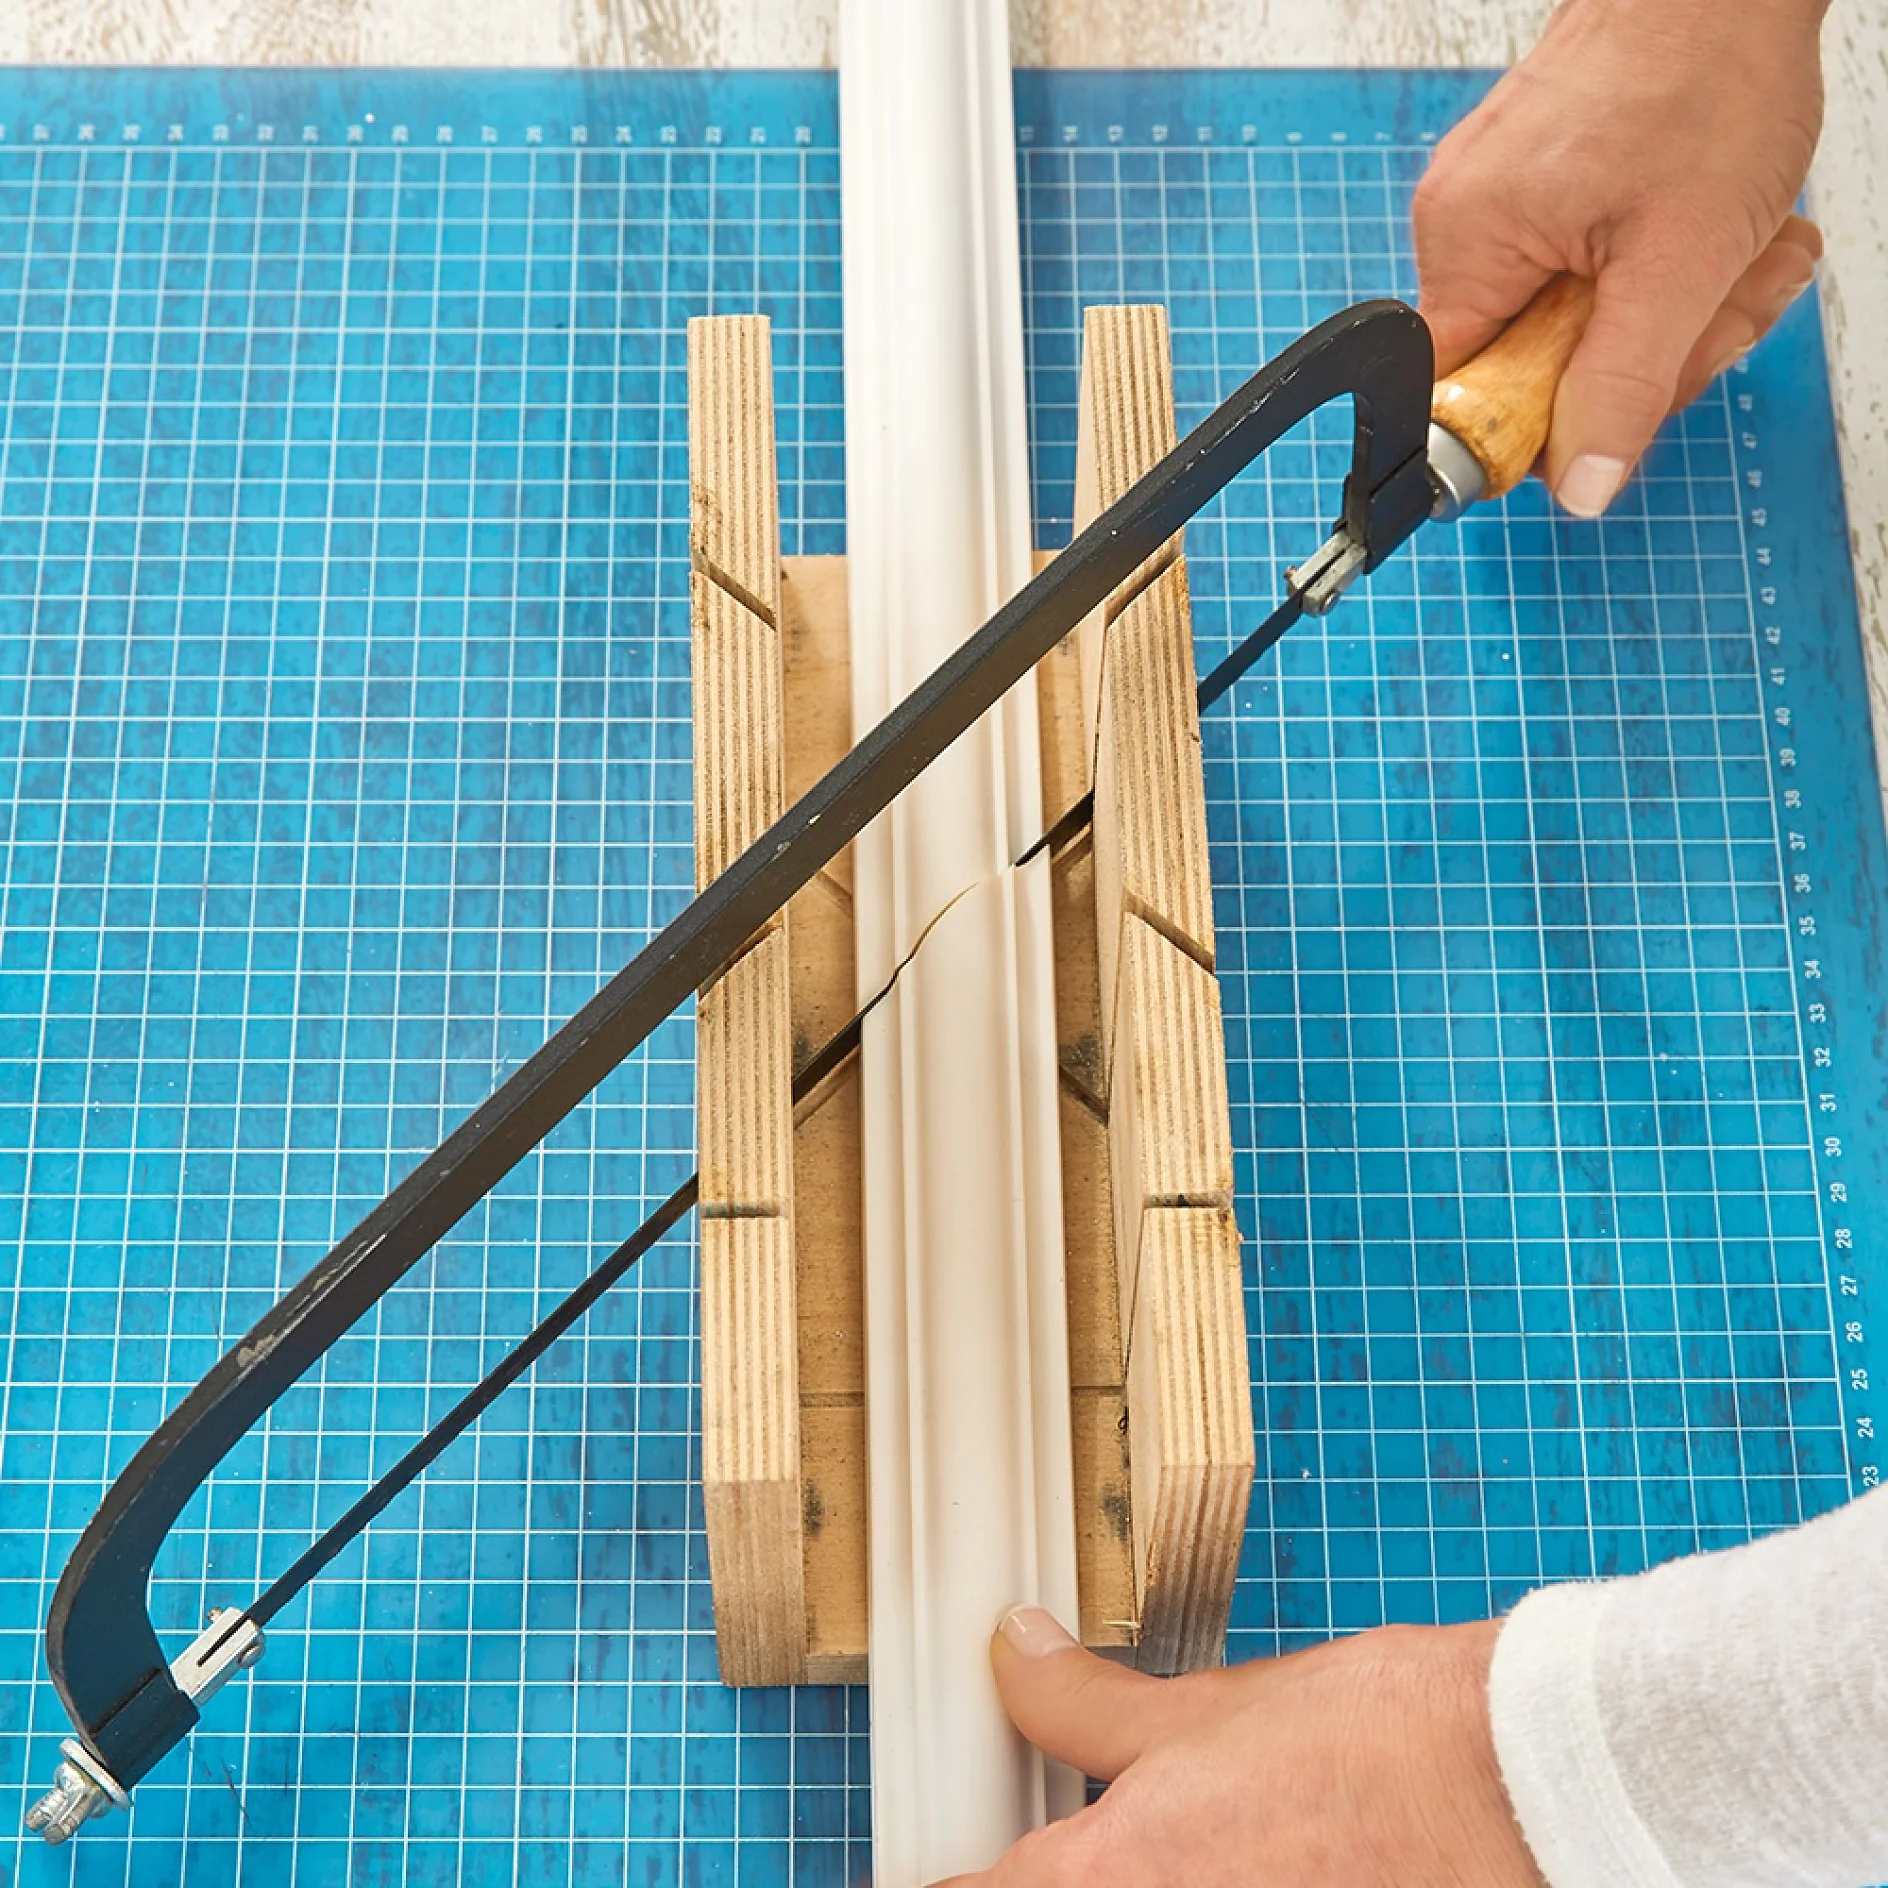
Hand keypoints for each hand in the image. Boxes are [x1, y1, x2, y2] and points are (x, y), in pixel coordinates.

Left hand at [927, 1608, 1542, 1886]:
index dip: (958, 1872)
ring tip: (1201, 1837)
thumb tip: (1019, 1655)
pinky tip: (1257, 1858)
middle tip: (1079, 1832)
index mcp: (1110, 1880)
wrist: (1522, 1792)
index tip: (954, 1857)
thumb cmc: (1379, 1744)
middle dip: (1054, 1870)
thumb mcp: (1205, 1708)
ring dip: (1146, 1871)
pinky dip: (1216, 1884)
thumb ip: (1086, 1702)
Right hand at [1414, 0, 1827, 516]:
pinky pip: (1588, 270)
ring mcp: (1503, 200)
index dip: (1543, 424)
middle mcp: (1466, 226)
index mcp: (1468, 249)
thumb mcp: (1683, 261)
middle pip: (1531, 369)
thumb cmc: (1704, 69)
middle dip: (1642, 356)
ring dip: (1673, 309)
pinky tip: (1710, 229)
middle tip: (1712, 306)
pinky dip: (1661, 265)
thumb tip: (1578, 488)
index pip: (1463, 402)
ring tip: (1738, 251)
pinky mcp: (1543, 181)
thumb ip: (1624, 386)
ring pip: (1576, 323)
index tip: (1616, 401)